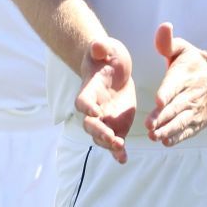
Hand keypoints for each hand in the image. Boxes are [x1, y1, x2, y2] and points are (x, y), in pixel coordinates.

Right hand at [75, 37, 136, 161]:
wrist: (113, 68)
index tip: (95, 112)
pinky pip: (115, 140)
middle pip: (89, 124)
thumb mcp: (106, 47)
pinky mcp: (117, 124)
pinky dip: (117, 152)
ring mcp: (105, 118)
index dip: (86, 107)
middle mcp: (94, 107)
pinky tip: (123, 160)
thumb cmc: (108, 55)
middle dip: (98, 131)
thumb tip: (98, 46)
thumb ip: (101, 47)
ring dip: (108, 144)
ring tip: (120, 148)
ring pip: (101, 136)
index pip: (82, 100)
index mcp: (90, 89)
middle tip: (111, 137)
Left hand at [147, 22, 206, 146]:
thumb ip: (168, 42)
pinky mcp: (199, 121)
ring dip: (168, 130)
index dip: (167, 93)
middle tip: (149, 126)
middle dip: (163, 117)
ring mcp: (196, 109)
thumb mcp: (182, 48)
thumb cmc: (193, 62)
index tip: (158, 101)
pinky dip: (178, 137)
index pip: (174, 85)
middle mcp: (191, 94)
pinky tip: (166, 142)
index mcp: (184, 76)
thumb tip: (164, 26)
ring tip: (155, 136)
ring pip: (182, 121)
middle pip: (177, 107)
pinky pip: (189, 130)